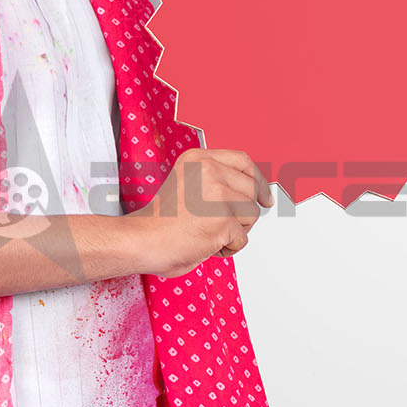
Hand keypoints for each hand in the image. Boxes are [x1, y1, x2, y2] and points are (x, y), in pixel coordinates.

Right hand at [125, 148, 269, 276]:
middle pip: (252, 190)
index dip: (258, 180)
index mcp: (199, 159)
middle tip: (219, 223)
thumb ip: (215, 180)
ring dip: (235, 230)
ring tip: (208, 232)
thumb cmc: (160, 221)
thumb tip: (250, 192)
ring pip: (251, 215)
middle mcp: (210, 171)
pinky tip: (206, 244)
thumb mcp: (188, 183)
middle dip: (242, 212)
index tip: (264, 196)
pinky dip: (228, 248)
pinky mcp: (222, 221)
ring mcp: (217, 195)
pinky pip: (242, 238)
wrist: (142, 240)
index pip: (243, 161)